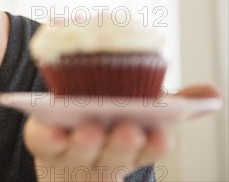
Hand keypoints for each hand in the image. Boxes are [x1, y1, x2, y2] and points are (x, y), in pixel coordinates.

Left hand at [23, 85, 220, 181]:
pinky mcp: (44, 144)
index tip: (162, 134)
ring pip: (81, 151)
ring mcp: (73, 153)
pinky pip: (44, 143)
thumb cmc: (112, 126)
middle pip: (117, 154)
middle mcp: (106, 155)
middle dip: (123, 144)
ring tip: (89, 128)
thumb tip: (214, 94)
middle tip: (127, 130)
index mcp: (135, 147)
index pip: (152, 148)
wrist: (66, 162)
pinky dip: (49, 138)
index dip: (156, 144)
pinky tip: (52, 131)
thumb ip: (179, 104)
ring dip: (87, 142)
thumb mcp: (146, 113)